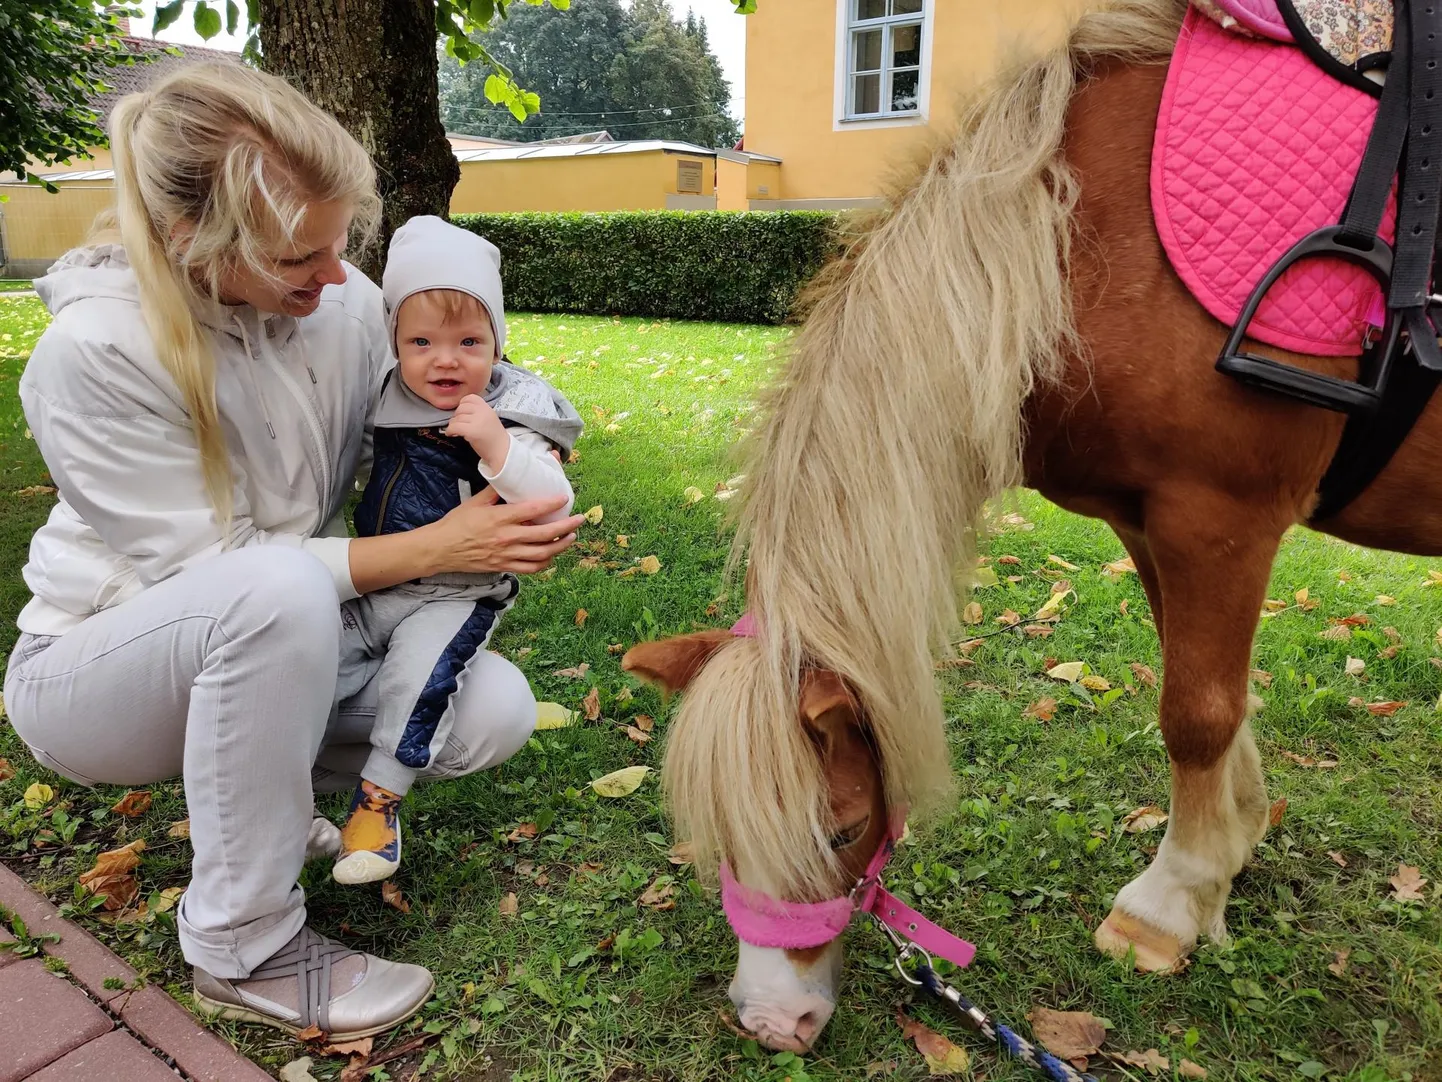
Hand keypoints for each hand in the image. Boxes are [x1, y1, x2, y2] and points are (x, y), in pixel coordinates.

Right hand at [429, 487, 583, 574]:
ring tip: (571, 537)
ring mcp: (507, 555)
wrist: (441, 549)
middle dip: (567, 527)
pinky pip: (531, 568)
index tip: (564, 499)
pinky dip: (545, 563)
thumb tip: (509, 475)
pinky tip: (552, 555)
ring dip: (561, 546)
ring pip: (542, 554)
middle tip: (580, 520)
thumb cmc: (456, 524)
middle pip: (545, 534)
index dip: (552, 504)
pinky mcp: (504, 566)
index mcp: (500, 519)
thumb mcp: (475, 502)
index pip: (533, 510)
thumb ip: (495, 491)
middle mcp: (507, 538)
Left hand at [445, 394, 507, 464]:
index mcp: (487, 408)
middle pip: (461, 408)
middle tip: (460, 425)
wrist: (502, 452)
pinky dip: (450, 431)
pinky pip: (454, 427)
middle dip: (457, 416)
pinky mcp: (471, 431)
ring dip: (453, 425)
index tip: (463, 414)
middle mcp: (483, 412)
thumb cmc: (494, 438)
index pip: (470, 398)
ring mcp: (477, 421)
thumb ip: (477, 412)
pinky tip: (451, 434)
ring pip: (456, 418)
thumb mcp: (489, 418)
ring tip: (456, 431)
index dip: (462, 405)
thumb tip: (459, 412)